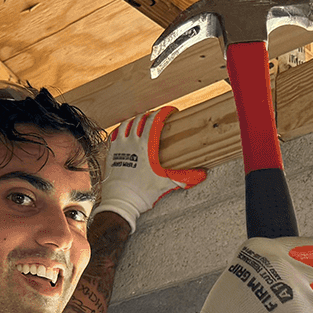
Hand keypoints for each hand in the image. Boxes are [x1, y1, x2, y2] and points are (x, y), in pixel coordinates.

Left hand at [92, 106, 205, 231]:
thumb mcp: (166, 183)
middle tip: (158, 117)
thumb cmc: (143, 192)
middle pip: (140, 119)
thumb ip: (184, 177)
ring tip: (142, 121)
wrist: (121, 201)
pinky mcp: (110, 152)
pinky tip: (126, 132)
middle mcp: (131, 142)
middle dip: (150, 115)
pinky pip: (115, 134)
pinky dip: (122, 129)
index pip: (155, 120)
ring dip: (135, 120)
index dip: (164, 112)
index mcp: (145, 145)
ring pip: (126, 124)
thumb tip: (202, 175)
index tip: (171, 112)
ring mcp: (119, 146)